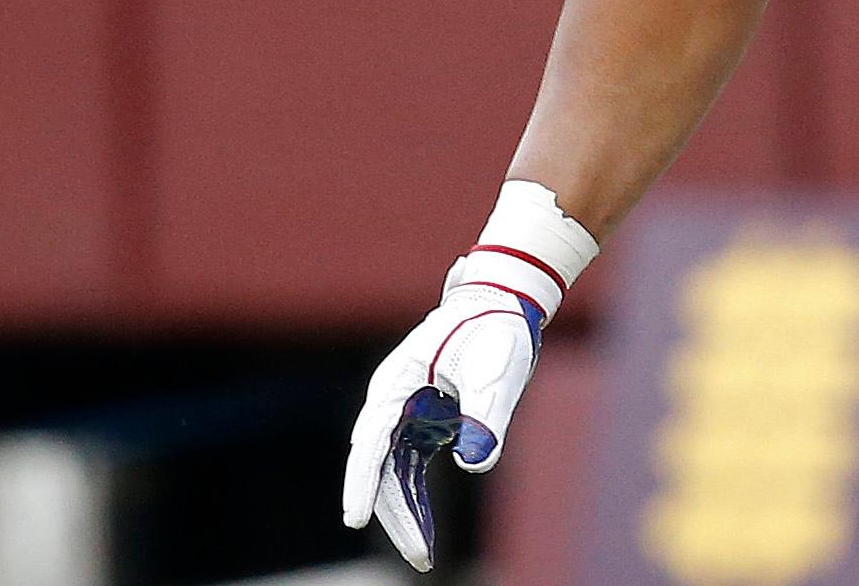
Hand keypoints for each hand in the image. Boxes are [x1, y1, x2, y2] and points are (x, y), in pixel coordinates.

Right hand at [341, 185, 594, 570]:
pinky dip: (416, 497)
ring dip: (405, 512)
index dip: (363, 482)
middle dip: (394, 514)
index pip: (370, 442)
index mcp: (395, 384)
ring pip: (393, 473)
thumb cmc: (496, 330)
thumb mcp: (497, 371)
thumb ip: (487, 415)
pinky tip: (426, 529)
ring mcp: (403, 413)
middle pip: (379, 467)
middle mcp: (391, 401)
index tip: (355, 519)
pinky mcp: (422, 422)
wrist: (502, 301)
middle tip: (420, 556)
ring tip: (423, 554)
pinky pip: (409, 467)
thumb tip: (476, 462)